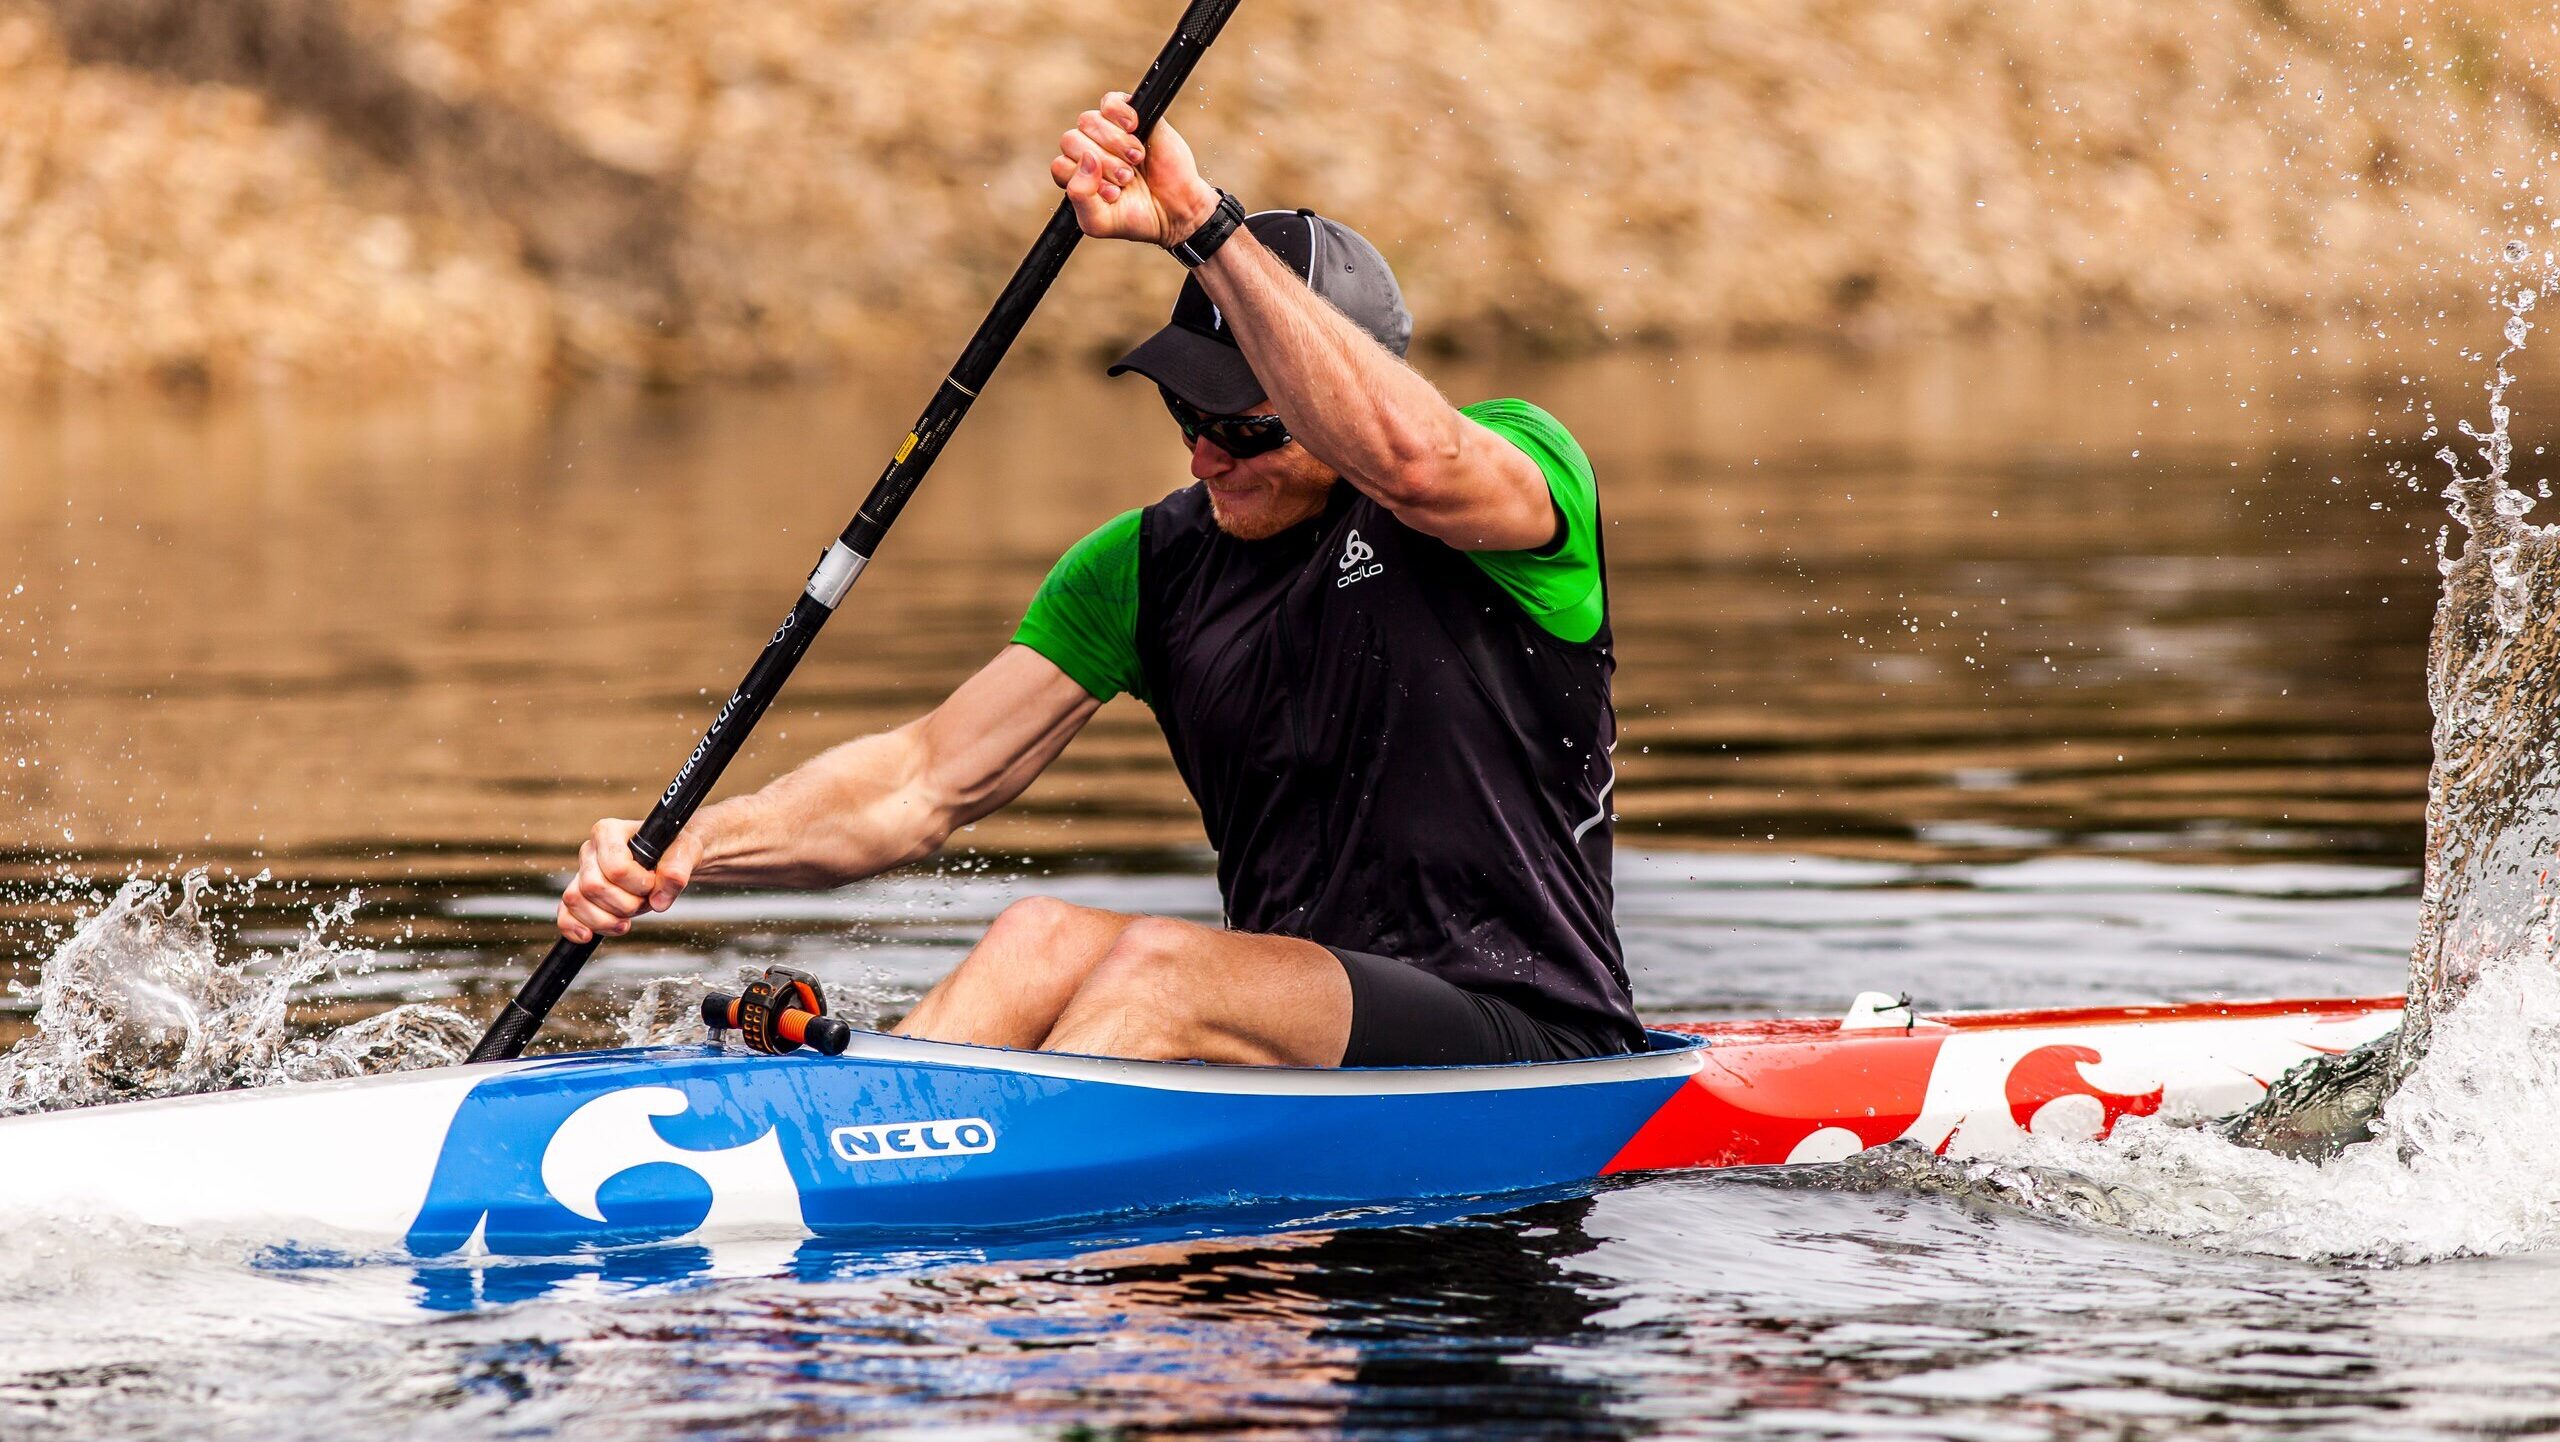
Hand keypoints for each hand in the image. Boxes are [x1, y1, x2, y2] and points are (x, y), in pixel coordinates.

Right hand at [557, 817, 701, 942]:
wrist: (672, 858)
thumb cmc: (674, 849)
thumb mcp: (685, 851)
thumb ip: (676, 870)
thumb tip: (659, 900)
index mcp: (609, 832)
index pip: (616, 868)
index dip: (639, 884)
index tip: (653, 882)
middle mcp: (590, 851)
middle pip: (593, 887)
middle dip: (625, 904)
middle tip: (645, 900)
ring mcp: (582, 874)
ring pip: (576, 901)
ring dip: (606, 919)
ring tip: (629, 918)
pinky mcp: (580, 896)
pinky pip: (565, 914)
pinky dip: (574, 928)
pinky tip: (588, 936)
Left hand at [1050, 91, 1219, 246]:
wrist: (1177, 210)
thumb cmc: (1137, 218)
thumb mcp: (1100, 221)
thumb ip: (1080, 197)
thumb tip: (1086, 159)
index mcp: (1078, 176)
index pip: (1061, 165)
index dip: (1085, 179)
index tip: (1113, 193)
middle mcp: (1089, 150)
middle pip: (1072, 140)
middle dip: (1103, 163)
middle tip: (1127, 178)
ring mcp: (1108, 132)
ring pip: (1088, 121)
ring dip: (1114, 143)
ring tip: (1136, 160)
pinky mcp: (1130, 117)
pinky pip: (1110, 101)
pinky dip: (1119, 114)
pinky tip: (1134, 129)